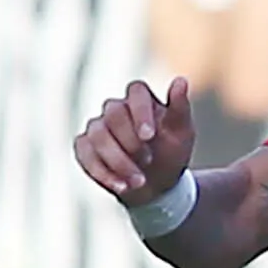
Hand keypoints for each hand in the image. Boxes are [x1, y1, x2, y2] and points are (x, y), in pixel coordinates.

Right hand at [74, 75, 195, 206]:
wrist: (157, 184)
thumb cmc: (172, 153)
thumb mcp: (182, 133)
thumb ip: (180, 108)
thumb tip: (181, 80)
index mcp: (142, 99)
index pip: (136, 91)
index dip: (140, 112)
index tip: (149, 136)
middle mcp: (116, 109)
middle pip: (114, 113)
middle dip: (130, 141)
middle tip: (148, 161)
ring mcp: (98, 127)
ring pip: (97, 135)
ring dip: (118, 161)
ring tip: (139, 182)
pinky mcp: (84, 146)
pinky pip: (85, 154)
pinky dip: (102, 173)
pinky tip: (121, 187)